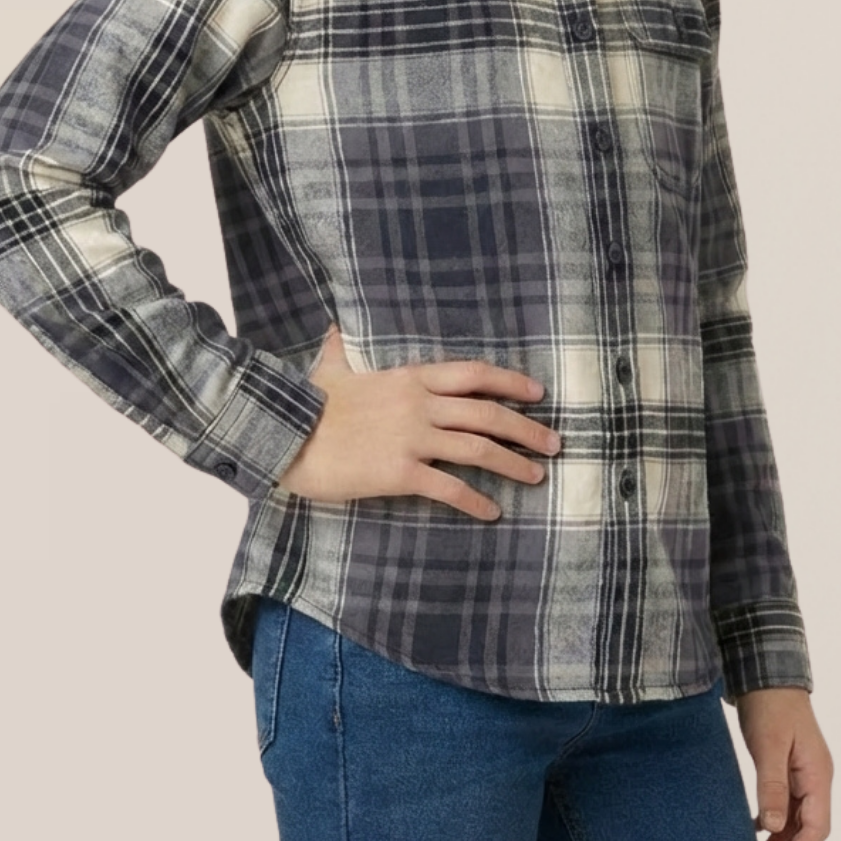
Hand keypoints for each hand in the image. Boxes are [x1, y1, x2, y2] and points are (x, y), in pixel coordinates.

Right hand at [275, 323, 560, 519]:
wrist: (286, 435)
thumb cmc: (307, 403)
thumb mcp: (330, 367)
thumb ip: (340, 348)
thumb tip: (334, 327)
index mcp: (409, 377)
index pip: (472, 373)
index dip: (509, 381)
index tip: (537, 392)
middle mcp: (419, 404)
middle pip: (486, 412)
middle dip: (526, 428)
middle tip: (554, 442)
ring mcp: (412, 438)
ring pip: (477, 448)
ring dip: (513, 463)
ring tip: (537, 476)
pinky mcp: (400, 472)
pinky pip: (449, 488)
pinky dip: (475, 501)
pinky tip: (492, 512)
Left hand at [735, 686, 832, 840]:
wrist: (765, 671)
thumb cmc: (770, 704)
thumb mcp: (769, 746)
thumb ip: (772, 786)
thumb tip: (775, 827)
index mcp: (818, 774)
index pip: (817, 827)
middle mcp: (815, 776)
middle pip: (808, 827)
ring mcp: (803, 771)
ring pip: (797, 817)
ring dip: (780, 838)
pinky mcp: (789, 765)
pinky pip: (787, 802)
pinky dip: (775, 819)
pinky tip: (756, 827)